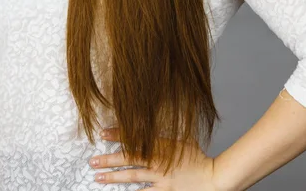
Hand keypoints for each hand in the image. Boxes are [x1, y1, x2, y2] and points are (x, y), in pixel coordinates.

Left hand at [88, 126, 220, 189]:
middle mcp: (159, 161)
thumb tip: (149, 126)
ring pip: (132, 177)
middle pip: (130, 158)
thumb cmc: (197, 158)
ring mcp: (160, 179)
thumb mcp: (181, 140)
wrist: (212, 179)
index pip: (136, 137)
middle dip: (110, 159)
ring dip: (114, 177)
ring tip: (98, 177)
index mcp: (162, 145)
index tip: (103, 132)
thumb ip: (163, 136)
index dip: (118, 134)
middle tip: (92, 160)